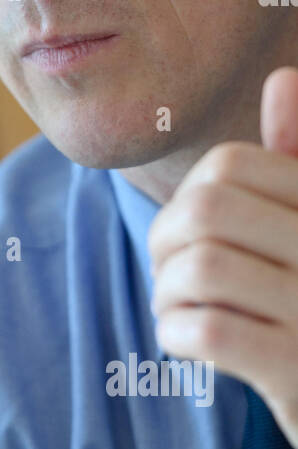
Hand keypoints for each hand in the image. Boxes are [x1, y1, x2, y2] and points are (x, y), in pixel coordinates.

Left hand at [149, 66, 297, 448]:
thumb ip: (296, 160)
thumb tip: (283, 78)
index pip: (231, 163)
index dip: (188, 192)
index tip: (188, 230)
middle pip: (207, 208)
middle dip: (164, 239)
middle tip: (169, 271)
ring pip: (202, 267)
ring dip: (167, 290)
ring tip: (178, 307)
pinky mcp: (297, 370)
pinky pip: (208, 330)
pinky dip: (176, 332)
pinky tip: (186, 340)